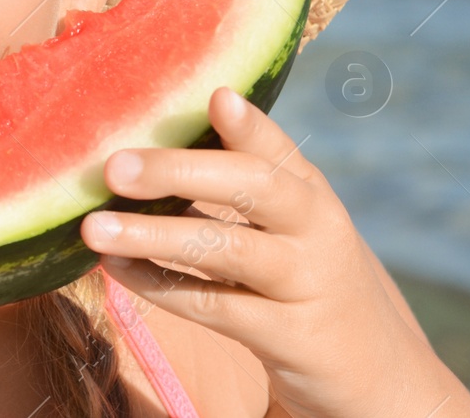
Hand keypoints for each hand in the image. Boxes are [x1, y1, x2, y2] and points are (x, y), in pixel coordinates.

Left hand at [79, 86, 469, 417]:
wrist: (375, 371)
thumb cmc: (304, 276)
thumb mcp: (288, 224)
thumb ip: (235, 182)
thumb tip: (142, 145)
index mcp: (308, 189)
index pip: (276, 147)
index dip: (248, 124)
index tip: (215, 97)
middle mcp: (314, 229)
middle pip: (251, 188)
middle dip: (179, 173)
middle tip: (114, 167)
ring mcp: (304, 283)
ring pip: (225, 250)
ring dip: (154, 236)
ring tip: (94, 228)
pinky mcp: (288, 336)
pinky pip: (213, 306)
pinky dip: (159, 286)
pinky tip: (117, 269)